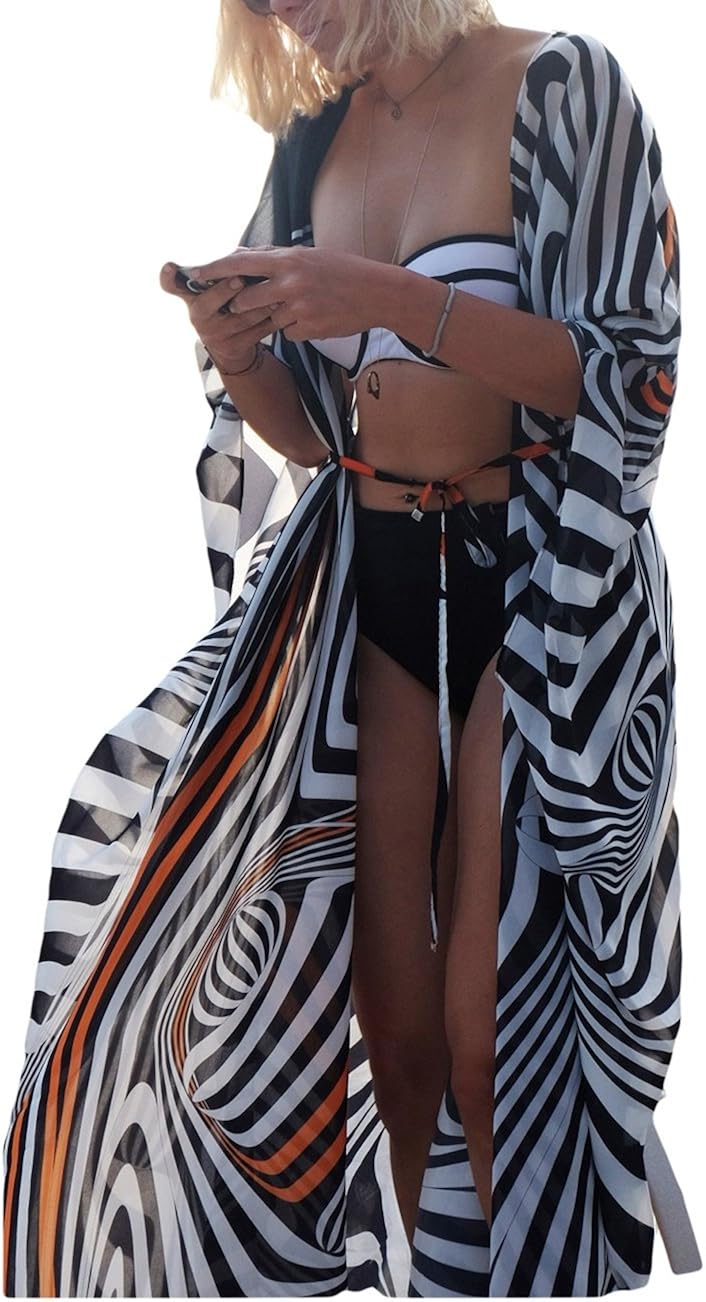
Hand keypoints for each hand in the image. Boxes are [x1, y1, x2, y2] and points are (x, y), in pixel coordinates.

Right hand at [159, 250, 275, 371]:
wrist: (235, 347)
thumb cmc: (227, 307)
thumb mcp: (218, 289)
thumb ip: (225, 270)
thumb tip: (246, 253)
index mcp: (191, 297)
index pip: (172, 286)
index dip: (169, 278)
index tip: (169, 267)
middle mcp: (198, 317)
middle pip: (207, 302)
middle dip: (224, 290)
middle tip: (239, 279)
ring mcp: (215, 334)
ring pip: (239, 316)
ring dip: (259, 304)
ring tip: (274, 294)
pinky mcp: (234, 347)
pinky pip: (256, 330)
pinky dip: (271, 319)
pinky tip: (280, 310)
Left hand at [186, 245, 383, 342]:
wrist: (376, 293)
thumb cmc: (342, 270)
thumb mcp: (308, 256)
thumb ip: (274, 258)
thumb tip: (241, 256)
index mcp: (288, 260)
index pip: (240, 263)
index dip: (215, 270)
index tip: (196, 274)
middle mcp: (290, 283)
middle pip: (245, 299)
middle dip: (241, 305)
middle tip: (243, 304)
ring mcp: (299, 308)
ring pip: (268, 319)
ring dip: (275, 316)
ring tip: (301, 306)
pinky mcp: (308, 329)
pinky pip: (289, 332)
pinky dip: (297, 327)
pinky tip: (317, 317)